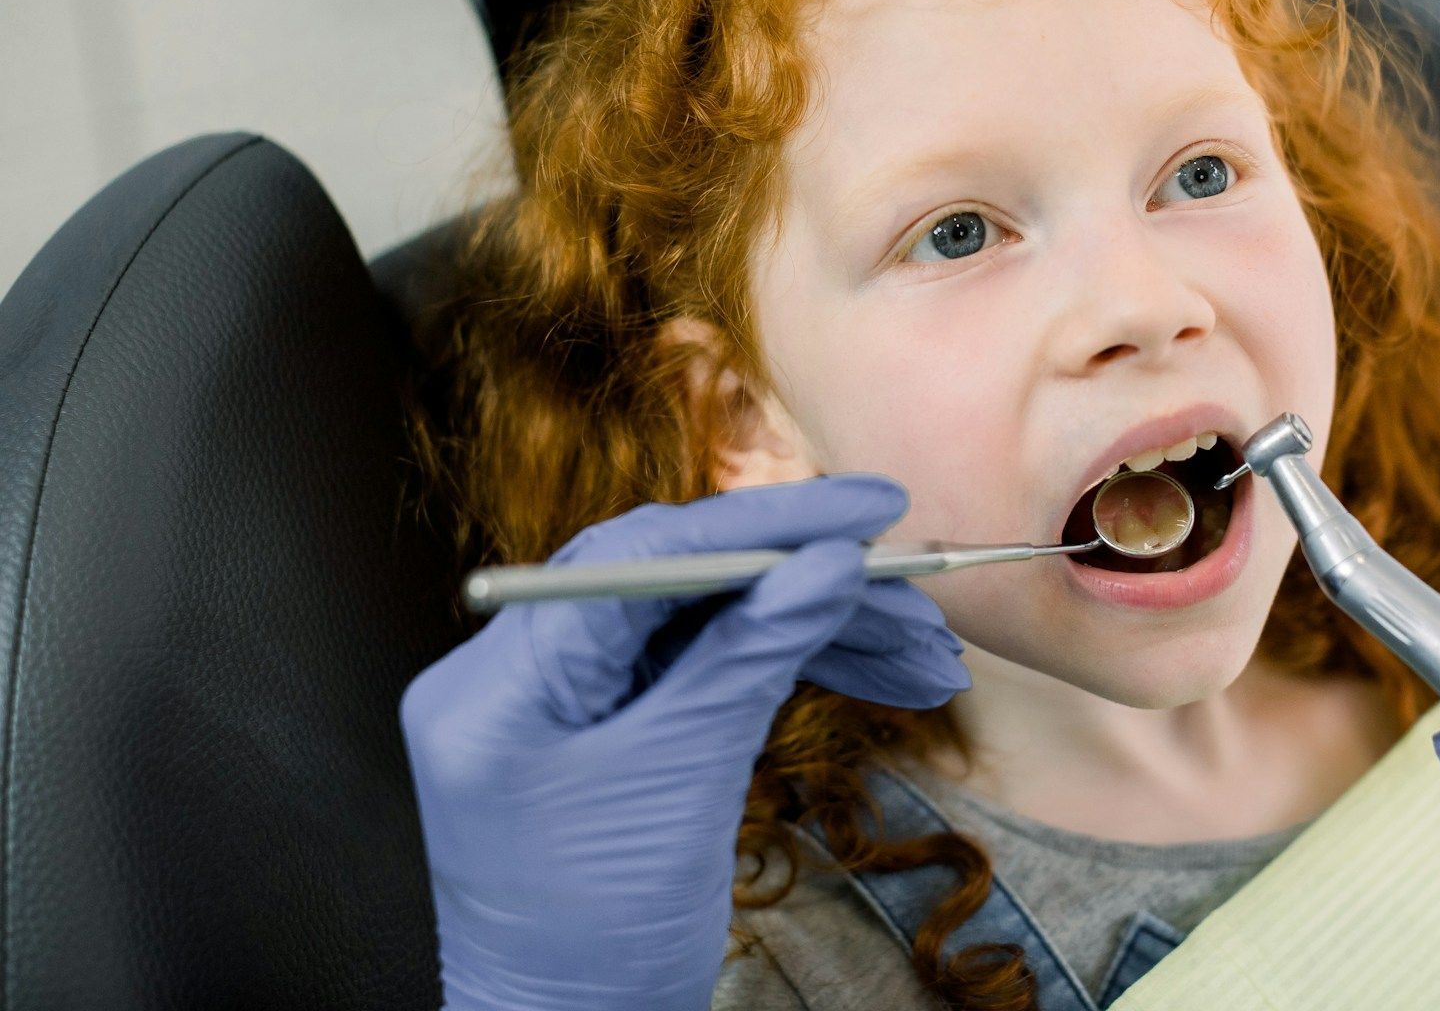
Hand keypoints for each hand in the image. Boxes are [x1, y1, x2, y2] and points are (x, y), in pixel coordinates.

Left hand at [398, 473, 969, 1010]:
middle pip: (681, 582)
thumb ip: (749, 656)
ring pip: (704, 623)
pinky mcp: (603, 726)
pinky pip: (698, 668)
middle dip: (806, 581)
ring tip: (920, 654)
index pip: (644, 556)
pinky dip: (784, 667)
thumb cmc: (598, 943)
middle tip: (911, 588)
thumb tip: (826, 561)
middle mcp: (517, 673)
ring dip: (816, 630)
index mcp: (502, 682)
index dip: (768, 523)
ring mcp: (559, 701)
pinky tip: (870, 672)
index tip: (867, 512)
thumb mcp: (684, 784)